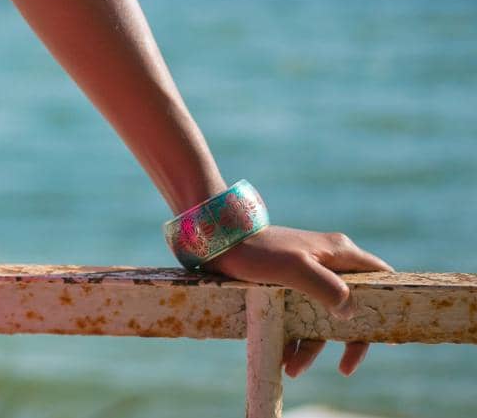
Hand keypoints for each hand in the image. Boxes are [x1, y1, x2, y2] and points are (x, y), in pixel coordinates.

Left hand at [204, 224, 394, 378]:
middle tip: (346, 368)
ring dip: (311, 345)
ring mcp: (308, 275)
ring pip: (321, 317)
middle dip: (346, 340)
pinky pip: (299, 316)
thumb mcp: (296, 269)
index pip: (380, 278)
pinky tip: (283, 356)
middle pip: (353, 308)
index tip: (392, 335)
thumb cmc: (257, 251)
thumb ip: (328, 289)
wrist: (216, 240)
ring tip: (293, 368)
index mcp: (340, 253)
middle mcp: (329, 264)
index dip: (391, 304)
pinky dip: (293, 336)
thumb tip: (351, 313)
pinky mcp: (287, 285)